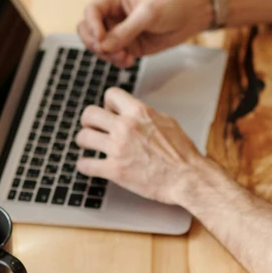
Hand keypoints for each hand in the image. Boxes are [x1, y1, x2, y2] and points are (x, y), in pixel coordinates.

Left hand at [75, 87, 217, 205]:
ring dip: (84, 142)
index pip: (110, 95)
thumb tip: (134, 112)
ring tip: (88, 146)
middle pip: (89, 114)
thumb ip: (145, 115)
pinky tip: (89, 166)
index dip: (107, 104)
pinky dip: (85, 166)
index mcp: (139, 112)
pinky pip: (86, 165)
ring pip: (83, 137)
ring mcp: (118, 148)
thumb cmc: (182, 153)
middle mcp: (125, 127)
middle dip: (89, 121)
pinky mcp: (115, 170)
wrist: (188, 177)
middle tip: (92, 128)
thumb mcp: (167, 122)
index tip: (108, 112)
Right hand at [77, 0, 209, 67]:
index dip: (92, 26)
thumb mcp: (149, 14)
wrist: (191, 16)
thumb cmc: (172, 5)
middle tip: (109, 51)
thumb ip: (126, 30)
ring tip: (124, 57)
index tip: (101, 39)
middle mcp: (113, 15)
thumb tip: (105, 45)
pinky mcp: (127, 45)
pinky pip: (112, 56)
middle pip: (88, 30)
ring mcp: (119, 31)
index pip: (91, 10)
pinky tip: (129, 61)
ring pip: (98, 46)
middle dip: (96, 43)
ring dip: (107, 55)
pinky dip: (116, 61)